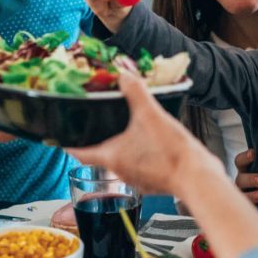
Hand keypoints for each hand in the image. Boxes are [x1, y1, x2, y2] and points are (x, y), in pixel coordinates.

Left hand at [68, 73, 217, 195]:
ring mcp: (135, 180)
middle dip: (95, 140)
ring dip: (118, 147)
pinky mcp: (151, 182)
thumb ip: (135, 92)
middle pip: (97, 155)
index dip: (66, 142)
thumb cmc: (171, 152)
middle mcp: (118, 172)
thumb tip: (124, 75)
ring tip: (123, 130)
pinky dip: (137, 155)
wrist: (199, 178)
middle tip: (94, 123)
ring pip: (118, 161)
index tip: (59, 134)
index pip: (77, 151)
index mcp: (111, 156)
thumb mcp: (151, 114)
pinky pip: (137, 167)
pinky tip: (148, 143)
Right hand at [233, 148, 257, 204]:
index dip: (246, 157)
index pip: (240, 161)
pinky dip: (256, 206)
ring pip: (244, 195)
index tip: (254, 154)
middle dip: (251, 179)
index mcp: (245, 168)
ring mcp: (244, 195)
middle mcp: (242, 181)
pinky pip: (249, 208)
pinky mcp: (250, 207)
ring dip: (252, 195)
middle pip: (241, 179)